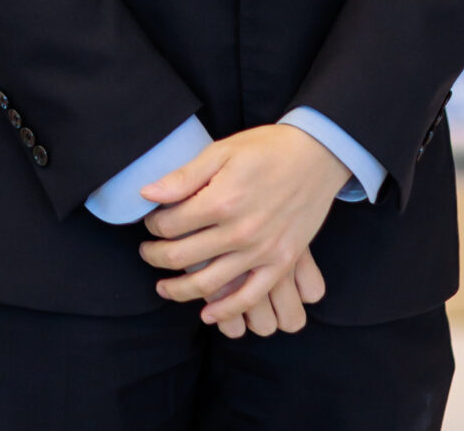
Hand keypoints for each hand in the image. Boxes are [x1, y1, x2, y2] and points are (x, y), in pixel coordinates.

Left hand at [137, 123, 349, 330]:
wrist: (316, 155)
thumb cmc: (265, 149)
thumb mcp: (220, 152)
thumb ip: (183, 177)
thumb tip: (147, 194)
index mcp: (220, 201)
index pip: (169, 225)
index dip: (152, 225)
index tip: (151, 222)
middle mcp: (239, 231)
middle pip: (181, 256)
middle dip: (155, 256)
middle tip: (146, 252)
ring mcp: (261, 251)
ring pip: (208, 284)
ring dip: (178, 290)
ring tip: (163, 286)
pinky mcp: (281, 263)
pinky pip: (249, 296)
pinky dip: (225, 310)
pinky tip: (207, 314)